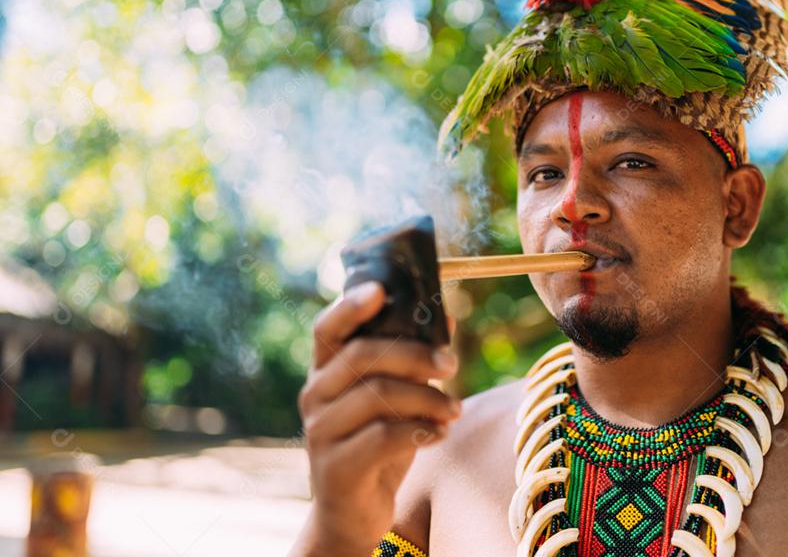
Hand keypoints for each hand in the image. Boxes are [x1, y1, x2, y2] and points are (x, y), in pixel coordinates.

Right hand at [297, 281, 460, 552]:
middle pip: (362, 356)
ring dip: (428, 397)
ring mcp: (320, 432)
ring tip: (455, 409)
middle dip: (415, 354)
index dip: (350, 305)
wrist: (353, 513)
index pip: (328, 328)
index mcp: (326, 371)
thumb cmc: (377, 444)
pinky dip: (420, 430)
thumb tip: (446, 318)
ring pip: (378, 395)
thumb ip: (412, 360)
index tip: (382, 289)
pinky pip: (383, 437)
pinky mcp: (335, 468)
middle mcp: (315, 396)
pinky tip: (439, 434)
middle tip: (452, 362)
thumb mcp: (396, 399)